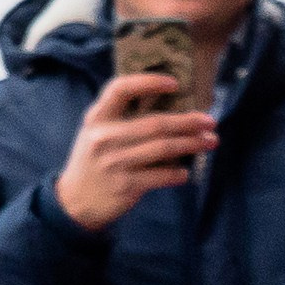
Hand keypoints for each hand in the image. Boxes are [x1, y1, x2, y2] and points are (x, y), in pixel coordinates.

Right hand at [54, 76, 219, 231]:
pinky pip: (161, 176)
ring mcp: (115, 162)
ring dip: (192, 144)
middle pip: (155, 123)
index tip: (174, 83)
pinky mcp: (126, 185)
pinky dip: (177, 173)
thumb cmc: (93, 161)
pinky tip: (185, 172)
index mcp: (97, 118)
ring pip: (163, 149)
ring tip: (210, 142)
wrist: (74, 201)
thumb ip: (120, 117)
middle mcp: (105, 137)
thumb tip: (164, 101)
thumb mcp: (96, 133)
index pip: (121, 89)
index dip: (148, 82)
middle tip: (210, 121)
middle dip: (188, 122)